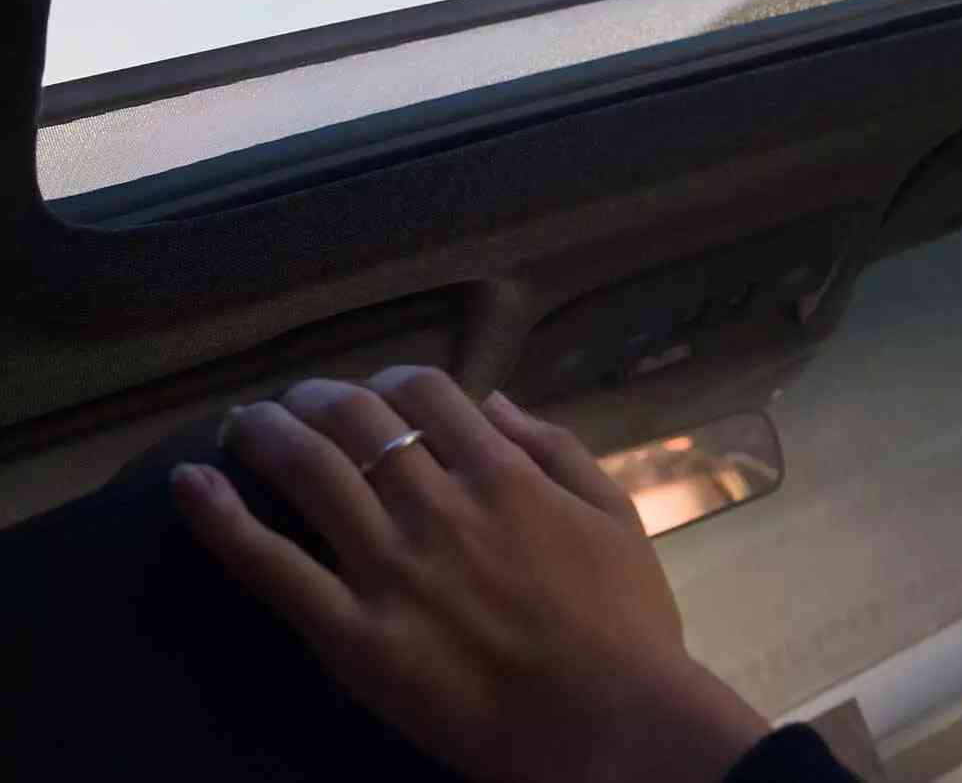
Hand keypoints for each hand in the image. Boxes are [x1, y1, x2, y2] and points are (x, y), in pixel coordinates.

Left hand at [172, 368, 770, 782]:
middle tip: (293, 404)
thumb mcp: (616, 515)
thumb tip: (494, 400)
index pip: (425, 393)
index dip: (386, 381)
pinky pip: (271, 567)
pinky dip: (222, 519)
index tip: (370, 394)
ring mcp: (392, 569)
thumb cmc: (627, 625)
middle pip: (355, 420)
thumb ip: (558, 448)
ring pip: (308, 472)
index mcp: (505, 475)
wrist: (609, 724)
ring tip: (239, 424)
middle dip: (315, 398)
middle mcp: (440, 506)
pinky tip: (190, 486)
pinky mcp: (353, 634)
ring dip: (263, 433)